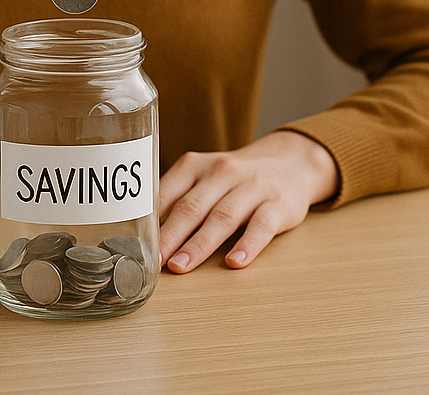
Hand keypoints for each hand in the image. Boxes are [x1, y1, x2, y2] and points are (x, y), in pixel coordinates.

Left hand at [157, 130, 338, 271]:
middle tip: (154, 262)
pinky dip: (247, 245)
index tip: (137, 244)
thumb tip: (147, 234)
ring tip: (181, 266)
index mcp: (196, 165)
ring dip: (199, 244)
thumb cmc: (235, 178)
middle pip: (192, 206)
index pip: (169, 192)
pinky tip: (234, 263)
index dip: (152, 220)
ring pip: (222, 217)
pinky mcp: (278, 205)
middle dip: (171, 236)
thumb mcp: (204, 177)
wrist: (290, 162)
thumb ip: (178, 199)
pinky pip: (261, 226)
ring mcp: (252, 187)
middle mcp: (222, 172)